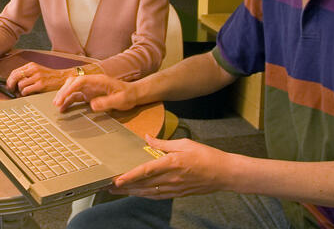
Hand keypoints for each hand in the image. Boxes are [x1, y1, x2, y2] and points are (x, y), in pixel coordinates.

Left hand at [6, 62, 71, 95]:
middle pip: (15, 77)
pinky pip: (26, 90)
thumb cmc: (49, 76)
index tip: (9, 84)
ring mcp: (37, 77)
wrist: (62, 78)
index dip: (9, 79)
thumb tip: (14, 81)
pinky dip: (24, 93)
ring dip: (19, 90)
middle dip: (11, 85)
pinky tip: (27, 94)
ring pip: (20, 84)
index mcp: (32, 65)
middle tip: (11, 90)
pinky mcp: (41, 85)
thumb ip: (28, 74)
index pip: (15, 71)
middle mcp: (34, 69)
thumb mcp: (38, 71)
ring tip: (22, 92)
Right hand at [53, 74, 134, 111]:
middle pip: (73, 83)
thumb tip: (92, 105)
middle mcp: (92, 82)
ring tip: (57, 105)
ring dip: (64, 96)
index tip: (64, 96)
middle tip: (57, 102)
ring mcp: (89, 88)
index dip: (70, 88)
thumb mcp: (120, 100)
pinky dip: (68, 101)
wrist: (133, 94)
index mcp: (99, 80)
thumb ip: (107, 102)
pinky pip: (75, 96)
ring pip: (72, 89)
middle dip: (63, 91)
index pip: (80, 80)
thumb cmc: (128, 95)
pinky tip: (63, 108)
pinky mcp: (89, 94)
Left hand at [109, 135, 232, 198]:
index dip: (130, 176)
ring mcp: (175, 188)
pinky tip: (138, 194)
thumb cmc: (206, 156)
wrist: (224, 173)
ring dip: (132, 192)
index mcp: (172, 163)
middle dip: (125, 187)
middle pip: (143, 184)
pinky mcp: (179, 193)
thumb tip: (147, 138)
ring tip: (119, 191)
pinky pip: (158, 196)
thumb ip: (163, 143)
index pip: (146, 171)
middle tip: (109, 187)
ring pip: (149, 192)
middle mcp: (171, 178)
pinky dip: (146, 195)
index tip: (117, 180)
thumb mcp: (184, 143)